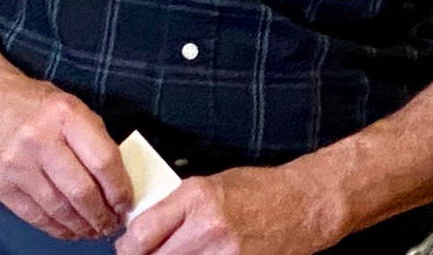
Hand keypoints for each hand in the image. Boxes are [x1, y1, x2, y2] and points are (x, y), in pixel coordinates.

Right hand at [0, 71, 132, 239]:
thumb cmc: (37, 105)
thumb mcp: (72, 107)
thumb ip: (94, 139)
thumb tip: (118, 181)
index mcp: (65, 115)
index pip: (103, 160)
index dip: (120, 188)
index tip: (127, 203)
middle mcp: (39, 141)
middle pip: (80, 191)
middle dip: (102, 214)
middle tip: (113, 224)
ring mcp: (16, 166)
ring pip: (58, 209)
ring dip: (82, 226)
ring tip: (95, 231)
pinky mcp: (0, 186)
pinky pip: (35, 216)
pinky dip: (57, 228)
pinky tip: (71, 230)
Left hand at [114, 162, 347, 254]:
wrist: (304, 204)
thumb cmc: (261, 190)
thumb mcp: (214, 184)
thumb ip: (179, 206)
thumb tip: (146, 228)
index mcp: (197, 196)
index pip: (142, 232)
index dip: (128, 246)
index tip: (128, 248)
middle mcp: (207, 226)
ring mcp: (223, 253)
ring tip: (177, 254)